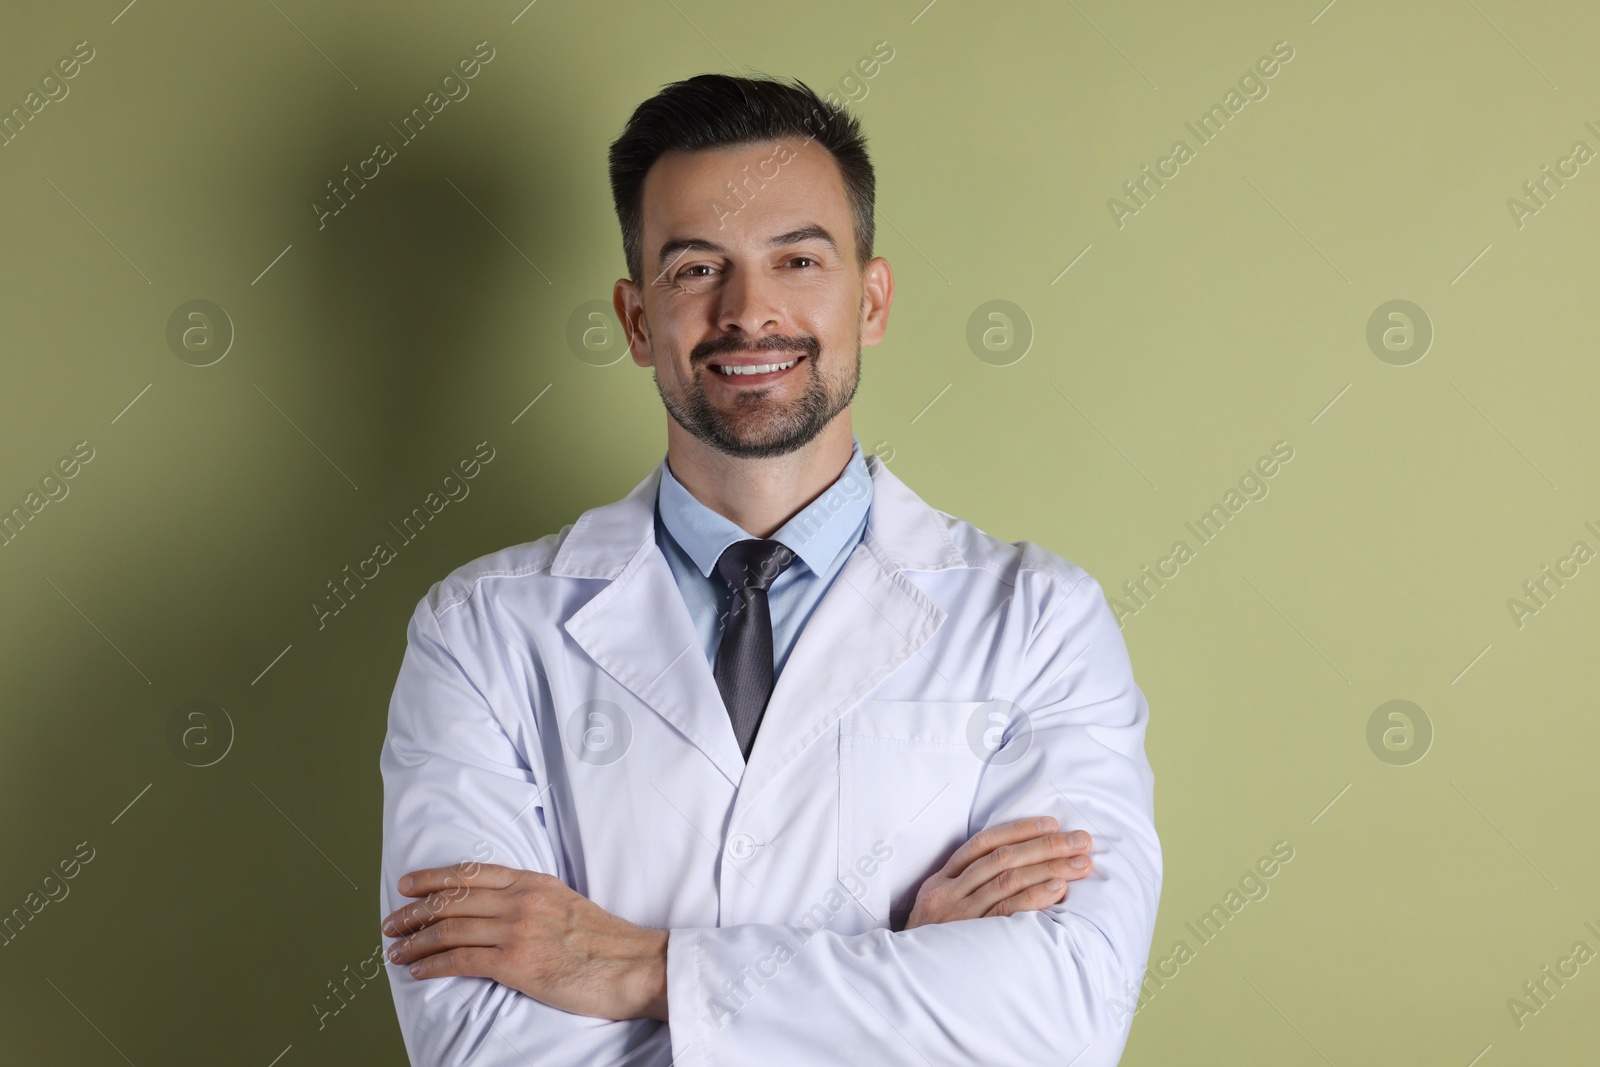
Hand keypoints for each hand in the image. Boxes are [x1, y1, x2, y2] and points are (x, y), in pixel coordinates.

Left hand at [381, 863, 668, 1020]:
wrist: (633, 965)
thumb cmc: (604, 942)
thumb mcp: (567, 903)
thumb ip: (533, 900)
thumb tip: (501, 908)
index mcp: (533, 882)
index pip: (471, 873)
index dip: (433, 878)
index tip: (408, 885)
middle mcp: (520, 900)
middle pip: (452, 899)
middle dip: (414, 911)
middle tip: (392, 923)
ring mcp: (517, 930)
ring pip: (448, 929)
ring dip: (415, 941)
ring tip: (396, 951)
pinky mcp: (515, 963)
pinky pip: (460, 960)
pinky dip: (431, 964)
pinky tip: (417, 970)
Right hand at [903, 816, 1092, 929]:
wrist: (904, 983)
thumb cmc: (930, 947)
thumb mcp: (936, 911)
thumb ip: (966, 889)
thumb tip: (1016, 870)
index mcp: (941, 881)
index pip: (983, 843)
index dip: (1019, 830)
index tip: (1051, 824)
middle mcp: (948, 893)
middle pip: (1002, 859)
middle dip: (1045, 846)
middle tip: (1080, 841)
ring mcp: (959, 915)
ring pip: (1008, 880)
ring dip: (1049, 868)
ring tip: (1080, 863)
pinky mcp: (970, 938)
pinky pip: (1007, 911)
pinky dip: (1034, 897)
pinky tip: (1058, 888)